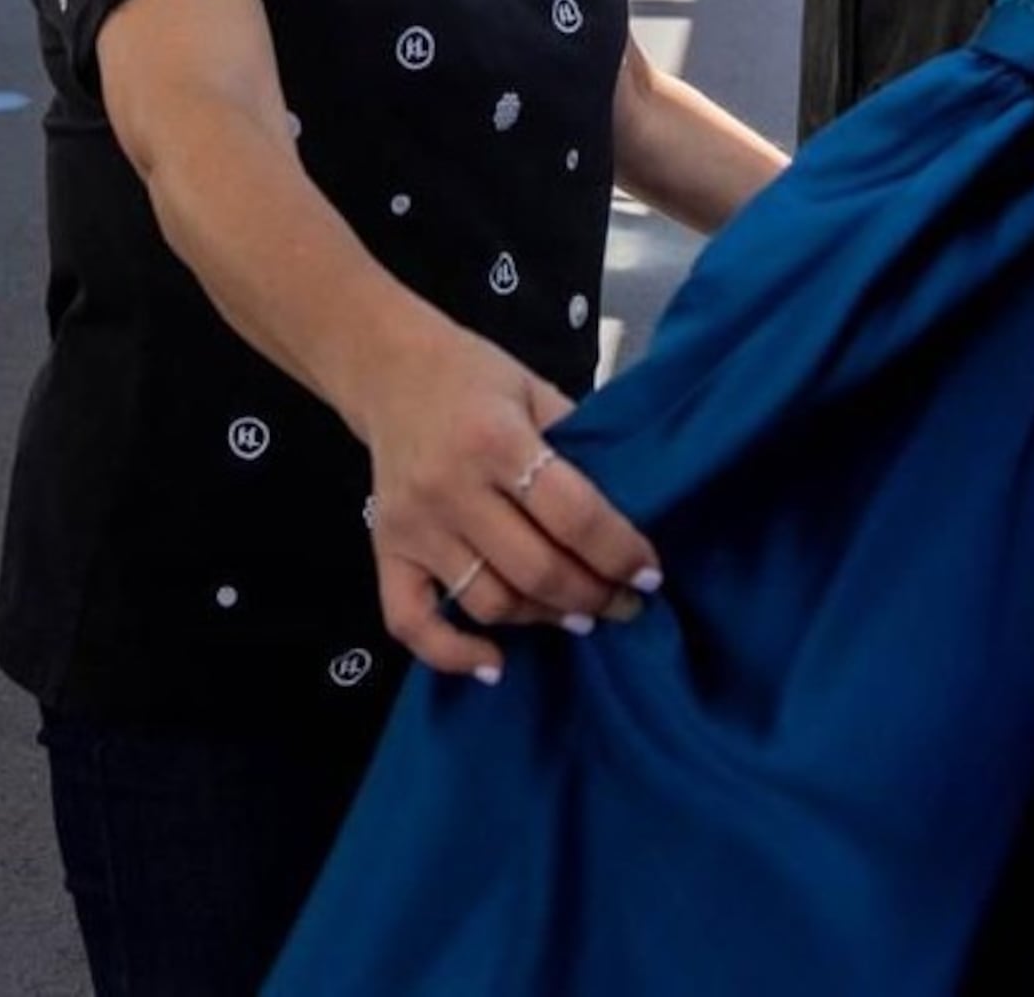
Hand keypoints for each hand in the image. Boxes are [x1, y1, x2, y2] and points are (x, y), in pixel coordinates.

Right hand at [345, 323, 660, 683]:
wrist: (390, 370)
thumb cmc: (477, 378)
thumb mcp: (538, 390)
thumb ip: (578, 445)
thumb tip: (633, 507)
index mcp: (497, 440)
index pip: (573, 515)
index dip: (619, 552)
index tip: (650, 575)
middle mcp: (451, 489)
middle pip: (535, 569)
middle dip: (593, 597)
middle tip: (626, 604)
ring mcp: (413, 526)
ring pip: (488, 601)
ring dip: (543, 619)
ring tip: (580, 616)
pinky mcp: (383, 552)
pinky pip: (411, 622)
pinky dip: (452, 654)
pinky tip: (496, 664)